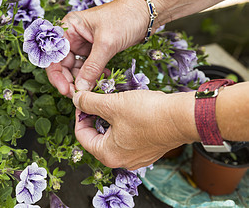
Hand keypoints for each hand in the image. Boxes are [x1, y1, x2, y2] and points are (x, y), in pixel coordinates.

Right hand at [46, 0, 148, 97]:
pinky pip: (89, 68)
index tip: (65, 90)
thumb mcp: (106, 43)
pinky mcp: (96, 50)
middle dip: (70, 80)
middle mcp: (73, 36)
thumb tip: (80, 89)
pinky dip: (94, 77)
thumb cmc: (125, 16)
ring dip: (83, 81)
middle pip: (64, 64)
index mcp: (69, 27)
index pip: (54, 55)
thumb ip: (92, 67)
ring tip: (93, 90)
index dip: (57, 74)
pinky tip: (103, 81)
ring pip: (77, 68)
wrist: (147, 11)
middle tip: (79, 95)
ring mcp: (84, 44)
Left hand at [73, 89, 197, 169]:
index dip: (79, 115)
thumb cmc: (148, 114)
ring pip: (113, 135)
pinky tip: (128, 108)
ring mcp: (136, 157)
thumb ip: (89, 102)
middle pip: (97, 136)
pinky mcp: (148, 149)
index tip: (83, 100)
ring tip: (112, 100)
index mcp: (108, 155)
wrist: (182, 117)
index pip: (81, 135)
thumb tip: (76, 99)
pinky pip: (128, 136)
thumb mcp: (111, 104)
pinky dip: (123, 122)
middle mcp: (121, 160)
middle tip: (96, 98)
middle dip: (95, 115)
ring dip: (109, 117)